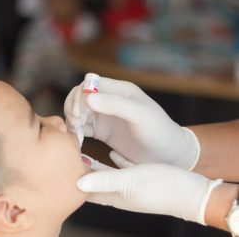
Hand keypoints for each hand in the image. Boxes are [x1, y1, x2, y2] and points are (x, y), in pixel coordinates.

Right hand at [65, 76, 199, 169]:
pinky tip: (78, 140)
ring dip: (72, 119)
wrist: (167, 155)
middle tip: (76, 123)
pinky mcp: (102, 131)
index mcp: (120, 90)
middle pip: (80, 96)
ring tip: (76, 132)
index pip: (90, 84)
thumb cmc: (159, 131)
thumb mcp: (140, 115)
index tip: (80, 114)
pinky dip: (76, 131)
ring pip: (78, 111)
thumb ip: (116, 104)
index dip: (80, 96)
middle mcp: (110, 100)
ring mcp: (105, 116)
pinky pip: (82, 127)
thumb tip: (88, 98)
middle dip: (73, 107)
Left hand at [80, 154, 221, 224]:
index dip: (73, 179)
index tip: (62, 166)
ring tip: (84, 151)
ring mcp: (130, 186)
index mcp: (114, 195)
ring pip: (106, 175)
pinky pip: (122, 170)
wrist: (190, 192)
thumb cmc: (161, 187)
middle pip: (93, 182)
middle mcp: (118, 192)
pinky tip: (112, 153)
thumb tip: (78, 182)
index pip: (86, 190)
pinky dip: (115, 162)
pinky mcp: (140, 179)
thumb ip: (105, 180)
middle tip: (69, 156)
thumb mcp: (130, 180)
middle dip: (81, 171)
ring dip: (95, 165)